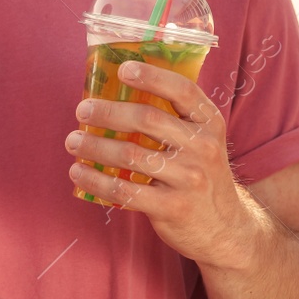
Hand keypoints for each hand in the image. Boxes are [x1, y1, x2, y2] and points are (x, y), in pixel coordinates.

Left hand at [66, 59, 253, 266]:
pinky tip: (78, 173)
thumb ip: (174, 118)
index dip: (151, 76)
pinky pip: (125, 191)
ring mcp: (189, 179)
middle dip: (108, 112)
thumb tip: (119, 91)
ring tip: (73, 142)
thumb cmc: (200, 175)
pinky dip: (96, 180)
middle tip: (82, 111)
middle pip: (147, 119)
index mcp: (209, 123)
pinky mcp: (172, 208)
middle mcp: (203, 147)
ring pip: (130, 155)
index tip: (122, 69)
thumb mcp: (202, 141)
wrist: (225, 229)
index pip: (182, 90)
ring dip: (94, 146)